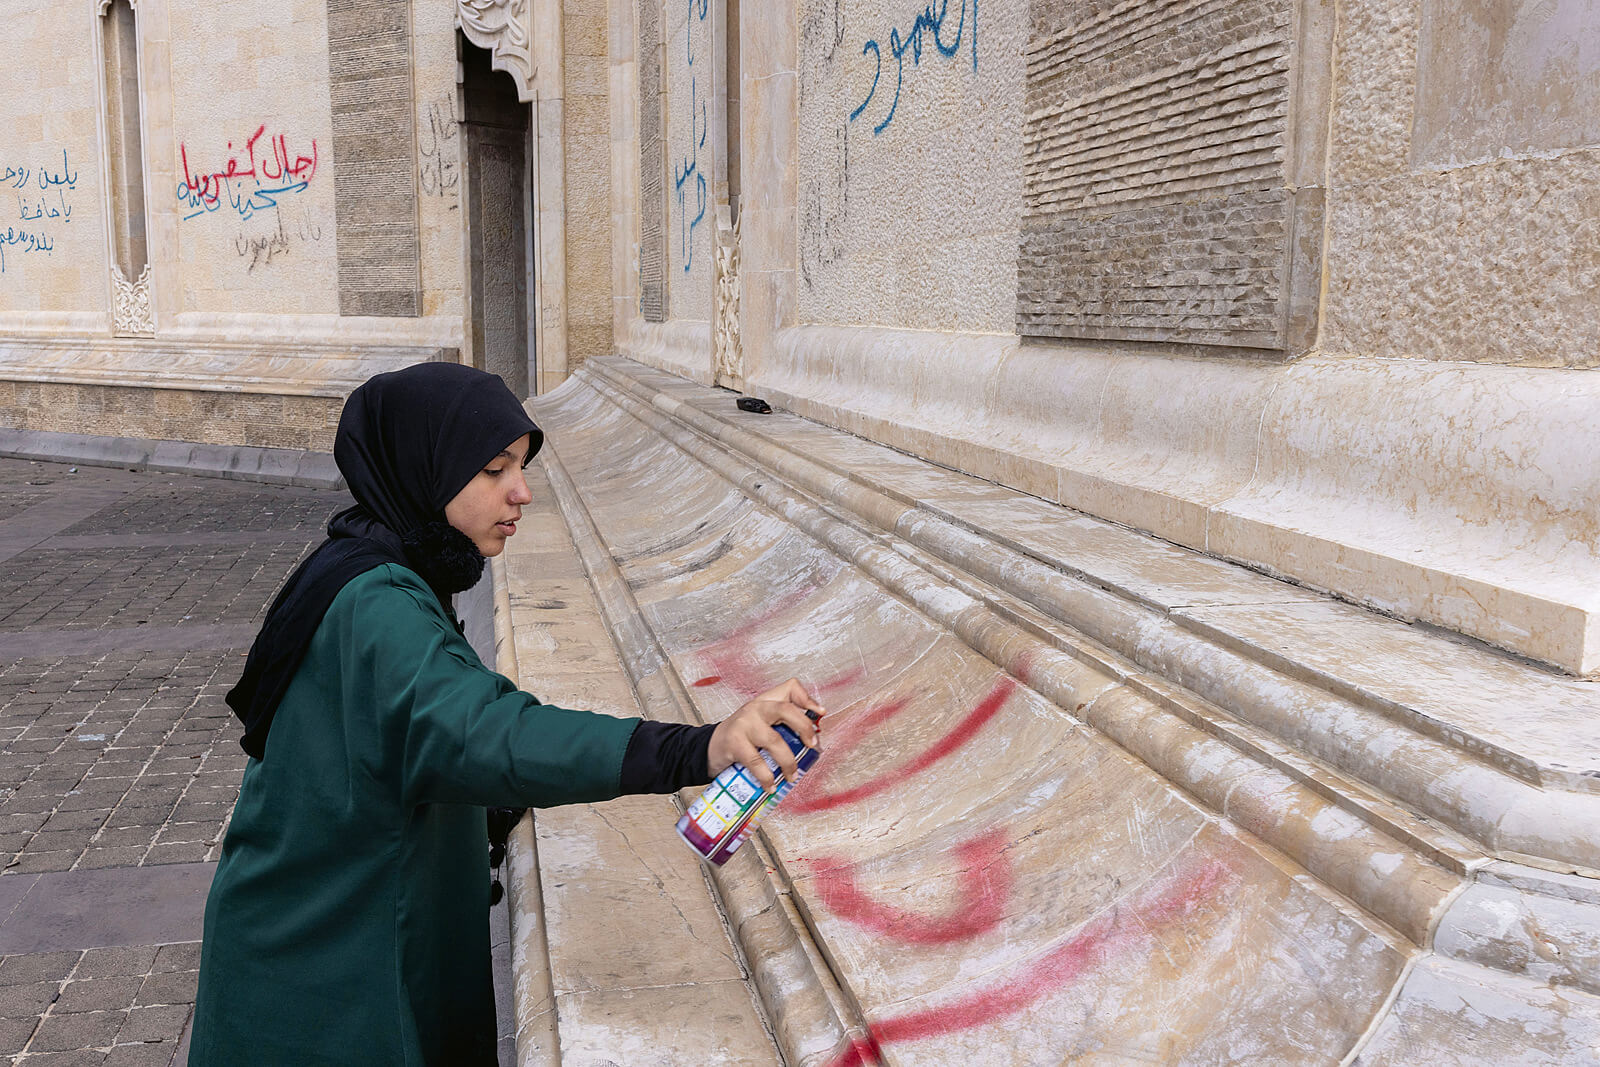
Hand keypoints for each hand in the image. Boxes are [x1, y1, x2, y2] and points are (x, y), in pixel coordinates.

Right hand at [708, 678, 824, 791]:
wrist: (709, 747)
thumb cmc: (741, 737)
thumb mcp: (761, 724)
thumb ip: (782, 727)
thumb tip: (812, 745)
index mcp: (765, 702)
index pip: (789, 688)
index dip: (807, 699)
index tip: (820, 713)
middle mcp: (755, 708)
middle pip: (786, 709)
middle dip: (804, 728)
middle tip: (812, 746)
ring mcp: (744, 724)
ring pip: (774, 740)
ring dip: (788, 762)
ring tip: (791, 775)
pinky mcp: (734, 743)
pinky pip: (757, 762)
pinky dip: (767, 777)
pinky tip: (770, 785)